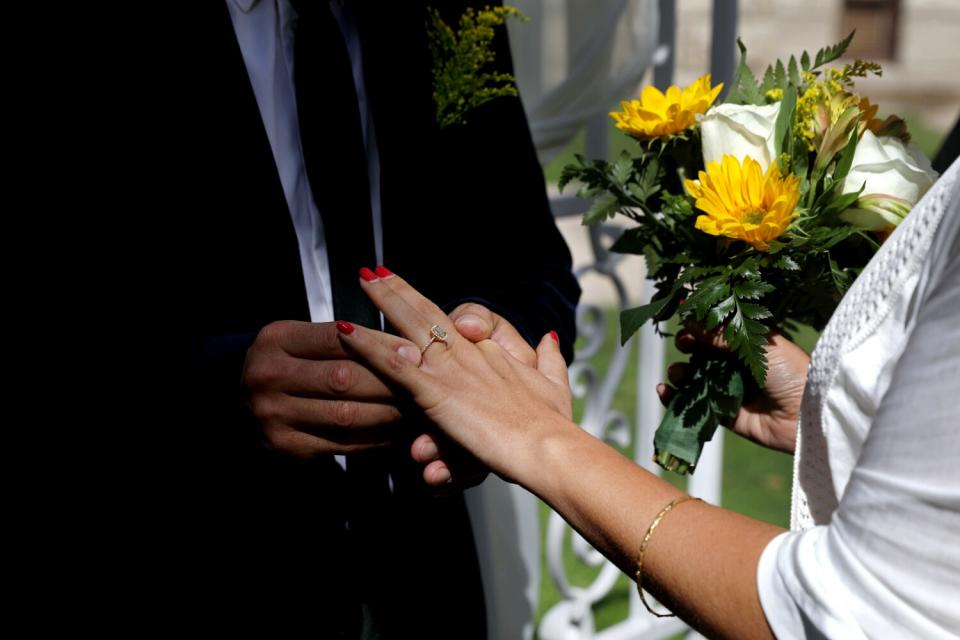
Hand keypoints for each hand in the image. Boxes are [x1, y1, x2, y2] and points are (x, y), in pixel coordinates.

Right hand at [241, 320, 417, 456]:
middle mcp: (269, 376)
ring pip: (346, 415)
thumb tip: (405, 348)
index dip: (379, 345)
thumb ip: (341, 340)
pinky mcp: (286, 447)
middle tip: (423, 383)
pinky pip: (341, 444)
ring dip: (387, 413)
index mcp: (275, 340)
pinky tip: (392, 431)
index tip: (412, 351)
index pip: (337, 338)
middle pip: (344, 378)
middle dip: (390, 381)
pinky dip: (373, 438)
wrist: (238, 406)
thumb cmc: (285, 366)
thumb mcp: (299, 341)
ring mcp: (274, 415)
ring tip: (414, 408)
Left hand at [334, 269, 573, 483]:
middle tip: (374, 271)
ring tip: (361, 282)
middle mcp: (467, 353)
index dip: (429, 304)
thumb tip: (549, 337)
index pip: (451, 320)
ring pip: (410, 327)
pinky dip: (369, 347)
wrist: (550, 446)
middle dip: (399, 291)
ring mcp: (450, 370)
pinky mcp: (437, 393)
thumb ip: (549, 360)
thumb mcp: (554, 385)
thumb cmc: (553, 424)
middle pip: (427, 313)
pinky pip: (395, 364)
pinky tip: (347, 332)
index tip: (408, 289)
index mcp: (489, 353)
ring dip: (383, 302)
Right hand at [657, 326, 808, 453]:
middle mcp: (738, 365)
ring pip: (694, 378)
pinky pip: (695, 405)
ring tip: (677, 373)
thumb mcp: (754, 343)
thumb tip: (689, 317)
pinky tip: (664, 390)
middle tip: (683, 344)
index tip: (683, 318)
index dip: (698, 324)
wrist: (808, 414)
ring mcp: (730, 390)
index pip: (717, 330)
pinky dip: (674, 398)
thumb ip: (720, 333)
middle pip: (702, 353)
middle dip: (687, 346)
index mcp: (749, 343)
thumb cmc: (790, 371)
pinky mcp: (724, 414)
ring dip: (679, 373)